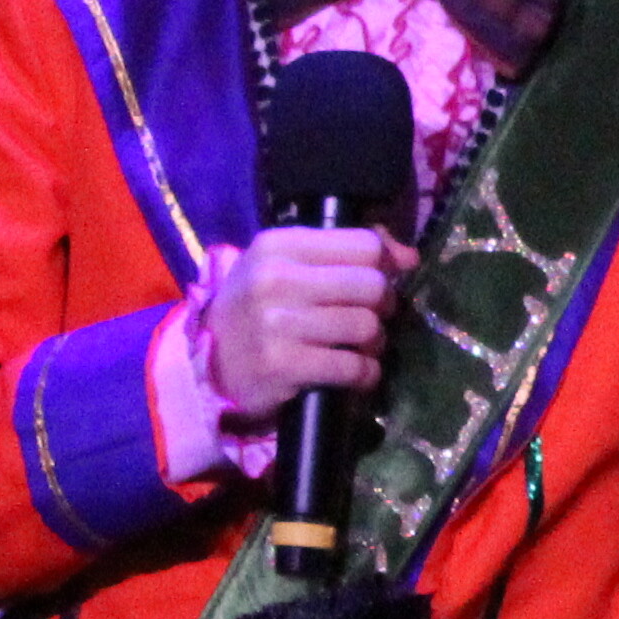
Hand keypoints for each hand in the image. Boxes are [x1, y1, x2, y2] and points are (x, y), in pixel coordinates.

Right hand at [207, 225, 412, 420]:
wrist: (209, 362)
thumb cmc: (258, 308)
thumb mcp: (286, 265)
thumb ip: (345, 251)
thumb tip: (409, 256)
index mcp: (278, 246)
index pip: (364, 244)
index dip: (385, 266)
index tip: (380, 282)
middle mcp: (274, 280)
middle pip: (372, 286)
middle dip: (383, 306)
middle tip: (369, 318)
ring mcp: (276, 324)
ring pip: (367, 327)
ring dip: (374, 343)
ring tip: (358, 346)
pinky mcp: (282, 366)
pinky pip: (353, 367)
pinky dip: (365, 374)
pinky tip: (354, 373)